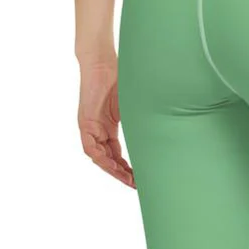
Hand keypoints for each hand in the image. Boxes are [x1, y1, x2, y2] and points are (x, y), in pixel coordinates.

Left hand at [78, 58, 134, 188]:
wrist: (103, 63)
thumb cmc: (119, 79)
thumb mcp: (133, 107)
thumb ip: (141, 122)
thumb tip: (163, 131)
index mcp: (108, 128)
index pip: (117, 155)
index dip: (127, 168)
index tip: (139, 179)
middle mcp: (97, 131)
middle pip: (108, 160)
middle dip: (122, 174)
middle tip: (136, 184)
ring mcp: (90, 128)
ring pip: (99, 158)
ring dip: (113, 170)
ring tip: (127, 179)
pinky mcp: (84, 124)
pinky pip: (90, 148)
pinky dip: (101, 159)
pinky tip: (113, 166)